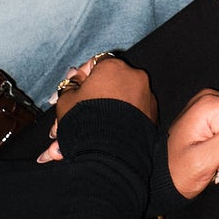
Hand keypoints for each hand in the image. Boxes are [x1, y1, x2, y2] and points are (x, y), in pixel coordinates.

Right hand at [37, 54, 156, 161]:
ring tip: (83, 136)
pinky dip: (117, 124)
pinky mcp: (152, 116)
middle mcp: (134, 76)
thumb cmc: (85, 121)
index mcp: (113, 66)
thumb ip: (70, 86)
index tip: (72, 95)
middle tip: (73, 120)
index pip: (94, 64)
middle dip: (88, 103)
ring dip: (100, 116)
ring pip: (117, 104)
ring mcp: (146, 96)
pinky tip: (100, 140)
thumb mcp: (66, 101)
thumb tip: (74, 77)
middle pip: (106, 86)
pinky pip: (130, 116)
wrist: (109, 153)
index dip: (80, 80)